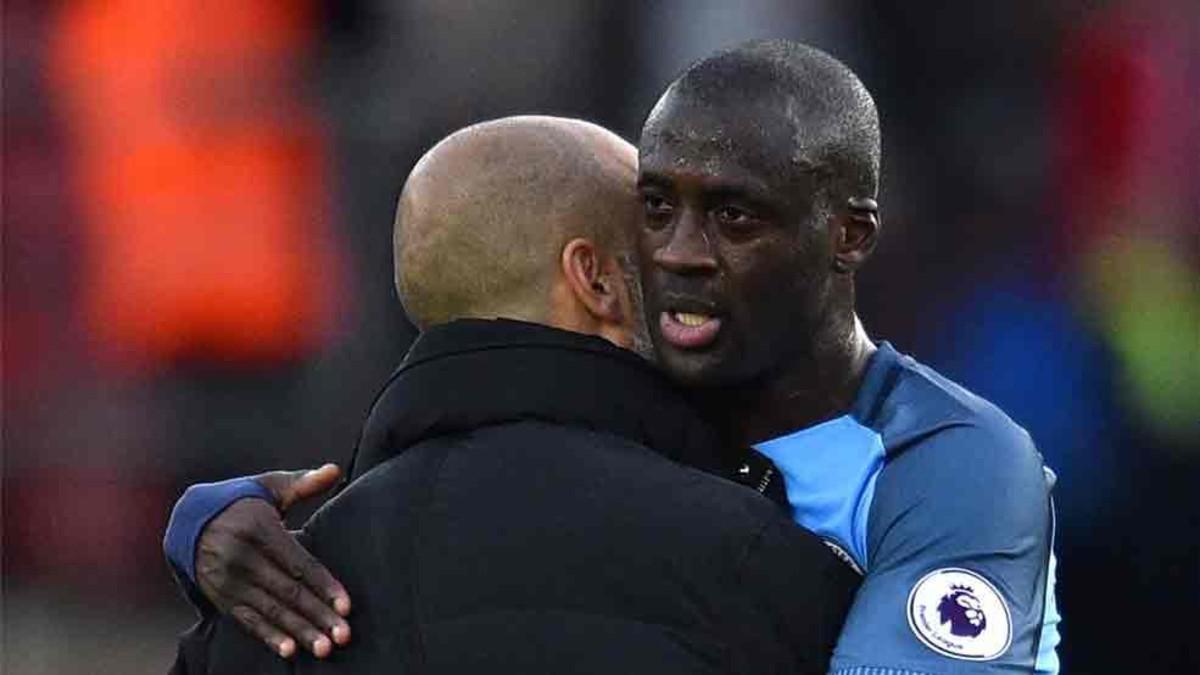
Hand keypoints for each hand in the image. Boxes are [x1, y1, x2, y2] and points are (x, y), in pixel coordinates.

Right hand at [195, 464, 351, 658]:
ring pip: (271, 610)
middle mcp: (243, 557)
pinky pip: (247, 620)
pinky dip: (268, 636)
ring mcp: (229, 580)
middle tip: (343, 636)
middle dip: (318, 615)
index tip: (345, 606)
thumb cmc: (244, 501)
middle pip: (288, 592)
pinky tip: (288, 650)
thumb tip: (335, 470)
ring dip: (299, 631)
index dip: (324, 586)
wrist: (189, 520)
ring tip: (323, 648)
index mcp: (260, 529)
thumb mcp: (270, 486)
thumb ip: (304, 482)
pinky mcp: (221, 597)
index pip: (299, 563)